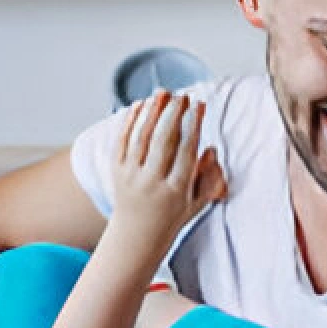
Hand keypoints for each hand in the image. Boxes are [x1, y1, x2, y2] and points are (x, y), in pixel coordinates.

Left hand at [107, 91, 225, 248]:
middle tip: (182, 95)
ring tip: (163, 93)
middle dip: (173, 114)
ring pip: (141, 138)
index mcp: (175, 191)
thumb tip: (210, 150)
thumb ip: (209, 178)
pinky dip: (130, 121)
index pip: (186, 152)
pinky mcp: (116, 171)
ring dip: (152, 112)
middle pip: (163, 142)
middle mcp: (151, 183)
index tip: (199, 106)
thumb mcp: (197, 203)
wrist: (137, 235)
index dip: (193, 126)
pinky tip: (140, 104)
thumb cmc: (172, 216)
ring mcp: (131, 176)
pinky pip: (122, 141)